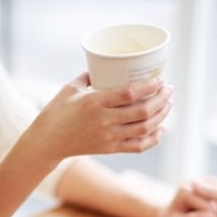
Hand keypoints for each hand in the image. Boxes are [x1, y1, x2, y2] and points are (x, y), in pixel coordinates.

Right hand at [21, 74, 172, 162]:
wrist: (48, 142)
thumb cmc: (56, 111)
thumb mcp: (70, 88)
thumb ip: (89, 76)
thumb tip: (105, 67)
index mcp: (94, 102)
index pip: (129, 94)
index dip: (149, 87)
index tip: (159, 79)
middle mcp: (104, 121)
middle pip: (142, 111)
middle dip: (161, 99)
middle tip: (168, 89)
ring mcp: (109, 137)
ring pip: (144, 128)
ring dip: (161, 116)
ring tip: (168, 104)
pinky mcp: (110, 149)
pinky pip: (138, 146)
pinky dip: (154, 139)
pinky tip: (161, 129)